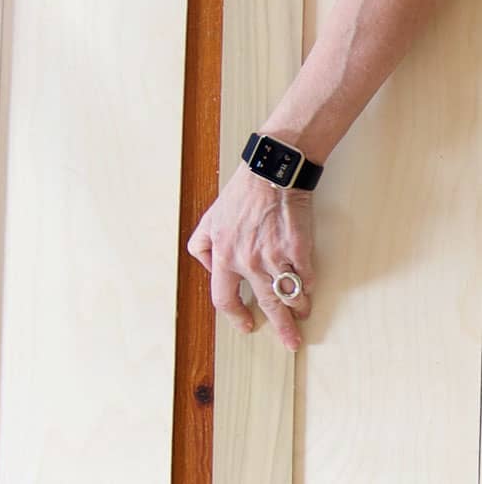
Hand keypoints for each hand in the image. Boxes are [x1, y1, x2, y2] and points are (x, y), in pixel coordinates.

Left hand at [187, 162, 314, 350]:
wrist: (272, 170)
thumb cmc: (243, 191)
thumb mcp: (211, 217)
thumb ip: (203, 244)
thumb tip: (208, 267)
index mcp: (224, 255)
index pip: (223, 299)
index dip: (235, 316)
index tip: (245, 324)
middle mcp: (247, 260)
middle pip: (265, 305)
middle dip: (280, 328)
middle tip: (290, 340)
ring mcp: (274, 256)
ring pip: (289, 296)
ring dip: (298, 308)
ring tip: (303, 312)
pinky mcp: (298, 249)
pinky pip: (306, 278)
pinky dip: (308, 285)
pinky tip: (309, 286)